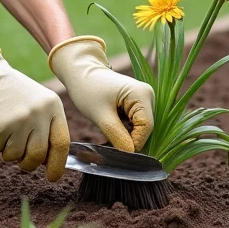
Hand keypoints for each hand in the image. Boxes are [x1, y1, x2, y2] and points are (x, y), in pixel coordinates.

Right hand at [0, 45, 70, 180]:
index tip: (52, 177)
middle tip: (20, 160)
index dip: (57, 164)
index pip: (61, 142)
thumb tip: (48, 163)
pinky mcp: (1, 124)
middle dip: (28, 164)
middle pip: (38, 154)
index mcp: (53, 106)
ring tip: (5, 135)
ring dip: (8, 152)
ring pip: (16, 155)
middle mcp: (39, 112)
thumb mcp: (37, 105)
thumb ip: (45, 129)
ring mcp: (20, 118)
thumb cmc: (13, 96)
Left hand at [49, 36, 153, 152]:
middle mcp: (148, 95)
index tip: (117, 152)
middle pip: (146, 128)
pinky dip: (126, 130)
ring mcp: (144, 98)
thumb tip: (131, 154)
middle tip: (111, 147)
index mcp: (142, 94)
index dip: (135, 143)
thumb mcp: (101, 116)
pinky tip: (113, 130)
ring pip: (141, 128)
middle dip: (131, 140)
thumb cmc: (88, 90)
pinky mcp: (138, 103)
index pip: (146, 128)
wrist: (80, 73)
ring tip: (109, 137)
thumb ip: (118, 136)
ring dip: (128, 136)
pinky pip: (136, 123)